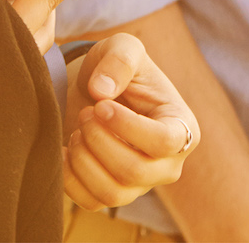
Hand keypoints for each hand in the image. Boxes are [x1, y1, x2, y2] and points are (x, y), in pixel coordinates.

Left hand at [61, 34, 199, 210]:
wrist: (94, 90)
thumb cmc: (117, 68)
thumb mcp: (122, 47)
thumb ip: (119, 59)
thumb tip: (101, 92)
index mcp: (182, 127)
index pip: (165, 142)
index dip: (129, 127)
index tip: (101, 105)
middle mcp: (167, 164)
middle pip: (135, 172)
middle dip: (100, 140)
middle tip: (86, 113)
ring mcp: (141, 185)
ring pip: (113, 192)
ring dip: (84, 160)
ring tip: (78, 129)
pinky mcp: (114, 194)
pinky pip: (91, 201)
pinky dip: (70, 177)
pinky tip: (65, 148)